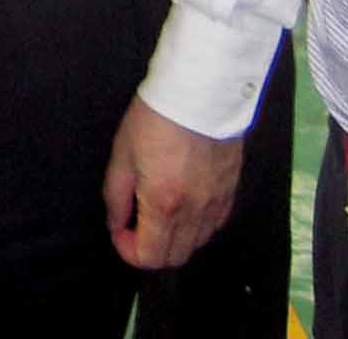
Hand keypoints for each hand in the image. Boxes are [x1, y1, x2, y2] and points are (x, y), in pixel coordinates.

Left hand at [102, 99, 242, 271]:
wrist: (200, 89)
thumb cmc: (157, 116)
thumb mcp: (122, 153)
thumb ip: (116, 195)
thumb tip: (116, 223)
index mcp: (164, 204)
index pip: (149, 257)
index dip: (128, 250)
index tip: (120, 229)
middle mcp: (195, 211)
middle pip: (175, 257)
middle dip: (151, 249)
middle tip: (136, 223)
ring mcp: (217, 202)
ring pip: (197, 243)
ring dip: (175, 238)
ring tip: (160, 211)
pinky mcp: (231, 189)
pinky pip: (215, 224)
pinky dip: (198, 225)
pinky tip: (185, 203)